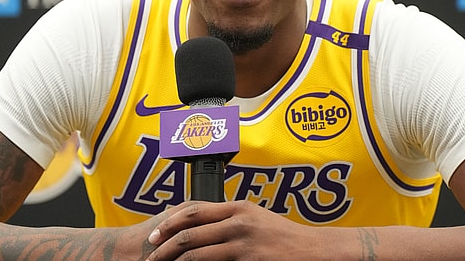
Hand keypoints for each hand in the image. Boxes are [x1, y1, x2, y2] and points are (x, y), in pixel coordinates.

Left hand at [146, 200, 325, 259]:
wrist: (314, 251)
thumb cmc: (284, 238)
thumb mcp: (256, 219)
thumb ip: (230, 219)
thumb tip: (200, 224)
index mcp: (238, 208)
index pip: (193, 211)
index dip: (169, 223)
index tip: (154, 236)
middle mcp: (238, 222)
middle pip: (189, 233)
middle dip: (163, 248)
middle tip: (150, 259)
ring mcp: (243, 244)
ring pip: (196, 254)